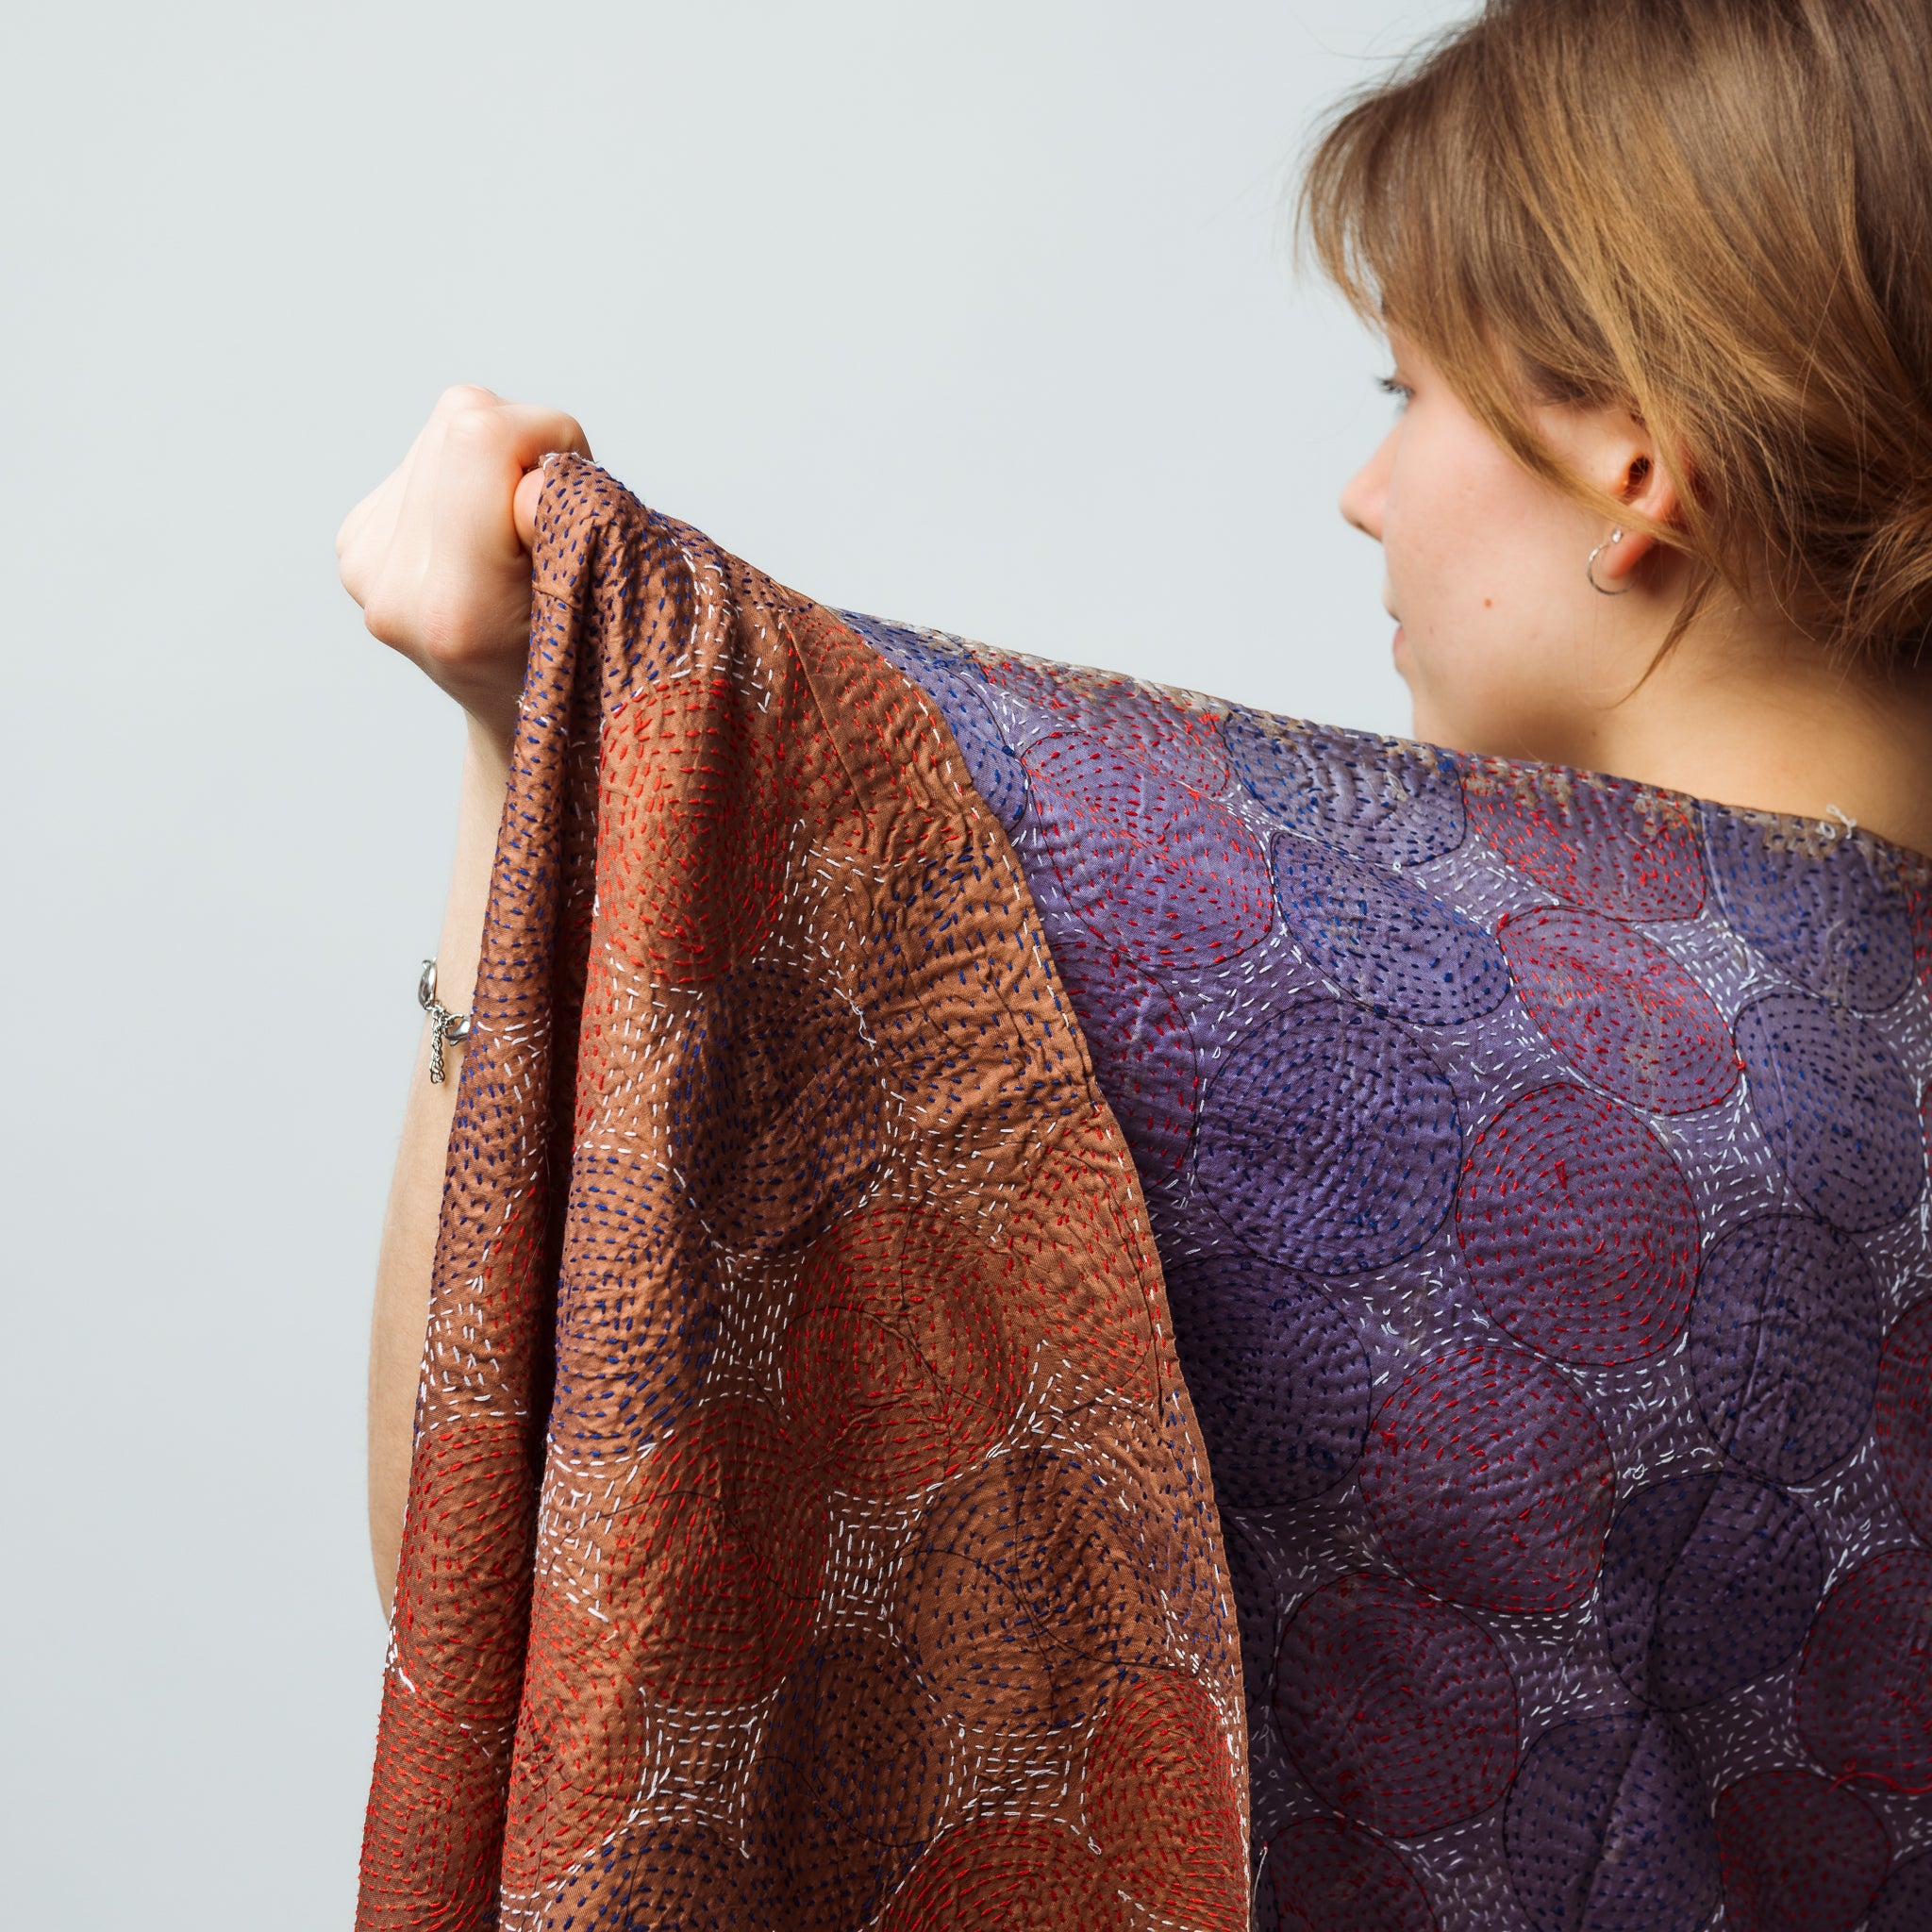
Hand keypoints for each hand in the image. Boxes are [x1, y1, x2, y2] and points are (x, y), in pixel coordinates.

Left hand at [337, 386, 590, 749]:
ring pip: (444, 428)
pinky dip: (469, 479)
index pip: (480, 435)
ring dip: (500, 462)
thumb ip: (569, 526)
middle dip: (526, 447)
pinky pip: (421, 456)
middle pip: (461, 419)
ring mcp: (364, 568)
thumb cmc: (588, 663)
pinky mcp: (355, 546)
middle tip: (553, 521)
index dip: (549, 440)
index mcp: (456, 608)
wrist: (522, 723)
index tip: (574, 503)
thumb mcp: (608, 601)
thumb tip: (527, 469)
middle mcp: (393, 588)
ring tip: (521, 535)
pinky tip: (486, 539)